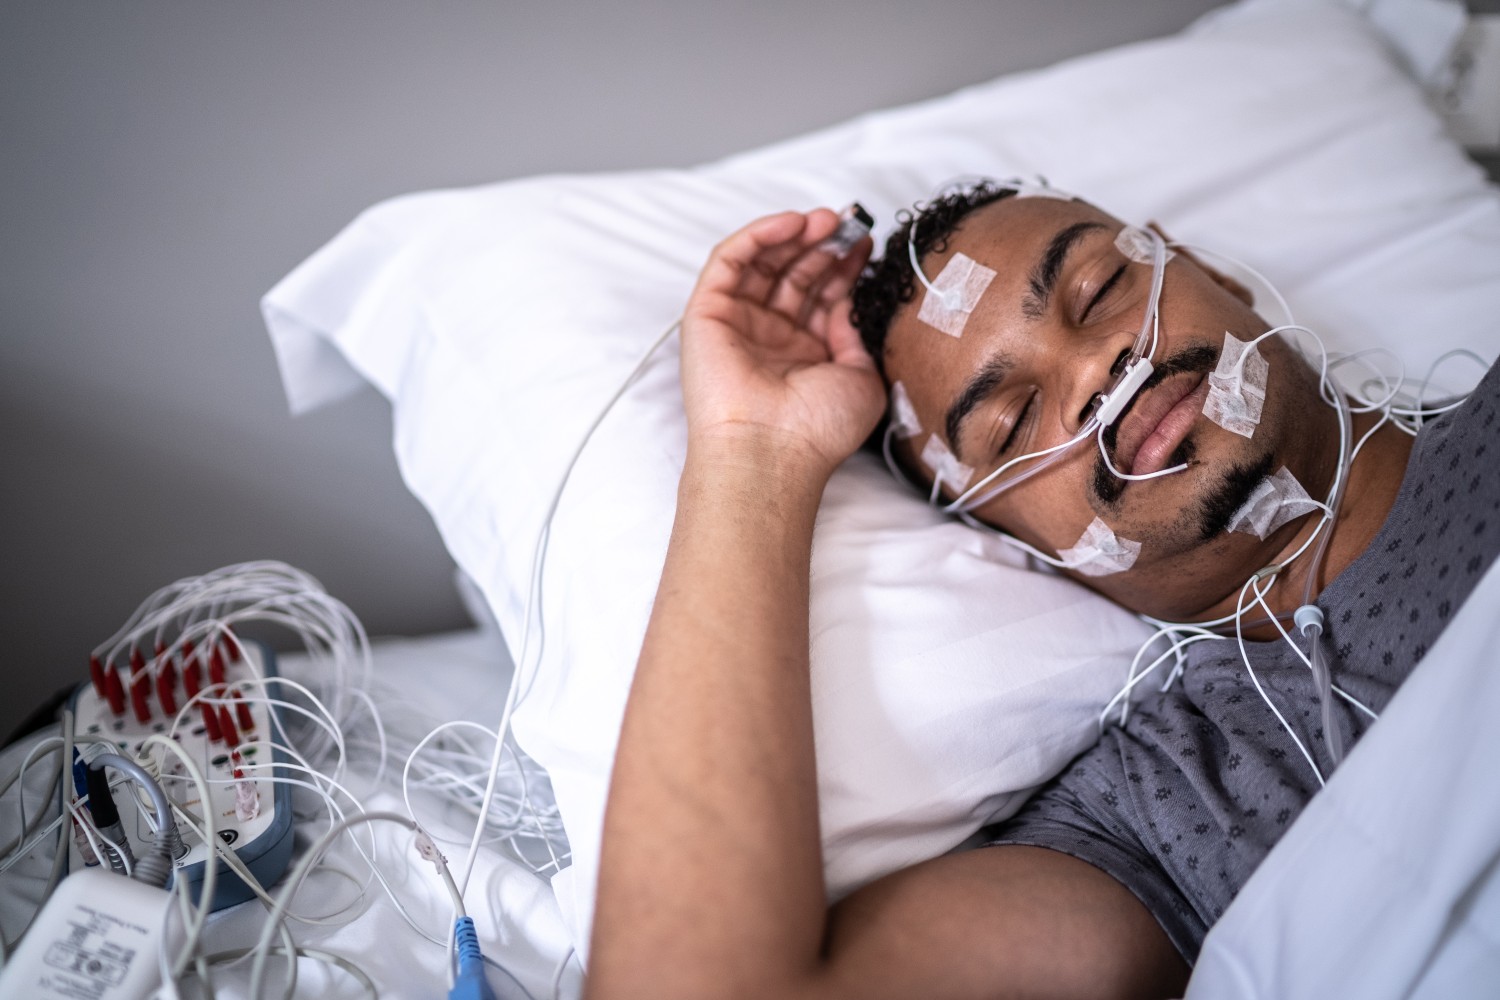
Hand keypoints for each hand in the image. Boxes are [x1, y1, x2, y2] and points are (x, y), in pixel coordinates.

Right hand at [680, 209, 883, 475]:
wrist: (773, 451)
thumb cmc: (818, 430)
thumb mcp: (862, 378)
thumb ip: (856, 334)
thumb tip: (851, 299)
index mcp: (805, 354)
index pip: (823, 294)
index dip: (844, 263)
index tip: (866, 240)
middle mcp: (771, 337)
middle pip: (795, 272)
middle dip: (824, 244)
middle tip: (849, 222)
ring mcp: (738, 323)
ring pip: (763, 261)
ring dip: (795, 234)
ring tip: (827, 220)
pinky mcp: (707, 314)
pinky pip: (729, 260)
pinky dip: (759, 236)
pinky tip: (792, 223)